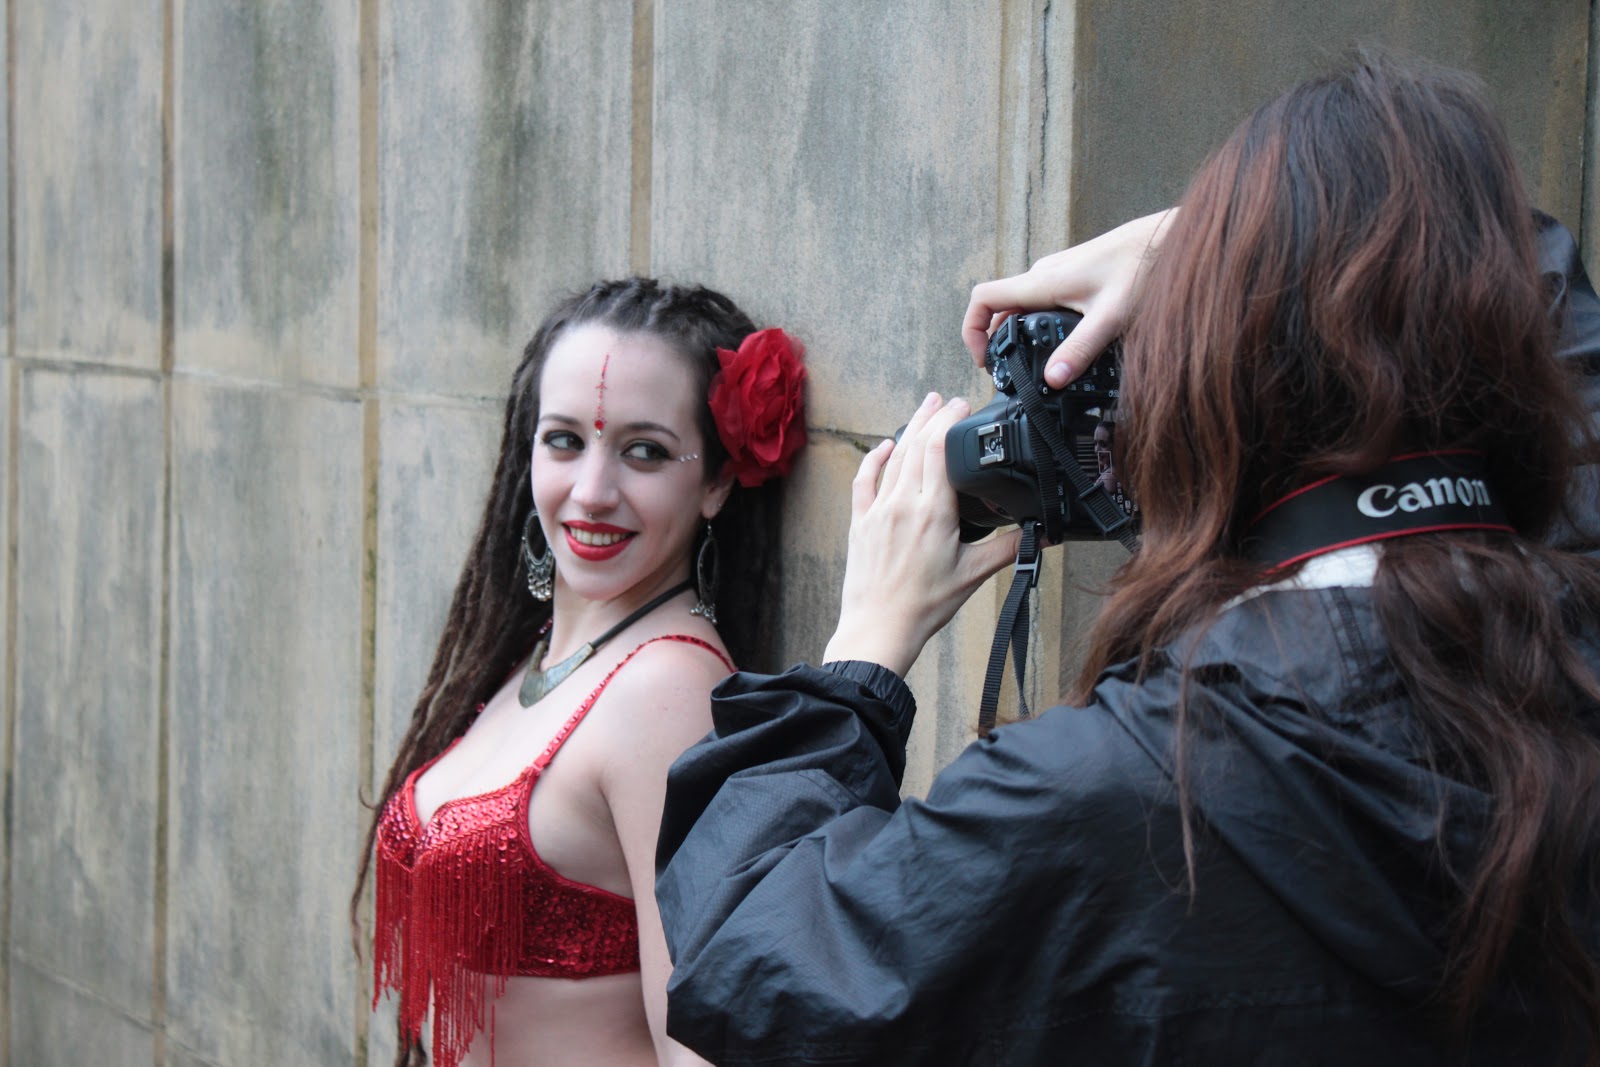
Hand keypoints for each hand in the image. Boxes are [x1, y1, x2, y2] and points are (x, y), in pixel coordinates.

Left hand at [823, 393, 1022, 677]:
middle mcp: (903, 503)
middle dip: (932, 416)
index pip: (940, 449)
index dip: (950, 421)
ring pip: (894, 457)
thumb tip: (1043, 534)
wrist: (879, 628)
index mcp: (933, 511)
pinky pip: (865, 480)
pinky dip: (875, 458)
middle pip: (917, 444)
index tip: (963, 405)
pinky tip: (885, 446)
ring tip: (923, 408)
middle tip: (946, 399)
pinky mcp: (861, 522)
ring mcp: (878, 510)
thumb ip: (1009, 548)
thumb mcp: (974, 575)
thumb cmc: (924, 605)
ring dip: (909, 429)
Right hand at [962, 209, 1174, 387]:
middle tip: (1009, 373)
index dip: (972, 331)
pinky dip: (1038, 324)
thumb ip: (1080, 350)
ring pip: (1022, 305)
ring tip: (1032, 365)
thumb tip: (1052, 380)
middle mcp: (1043, 275)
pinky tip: (1062, 343)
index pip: (983, 299)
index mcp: (1042, 282)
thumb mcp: (1111, 316)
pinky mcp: (1074, 276)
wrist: (1168, 237)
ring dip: (1018, 333)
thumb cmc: (1143, 266)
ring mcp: (1058, 274)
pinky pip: (1042, 300)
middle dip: (997, 341)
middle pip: (1000, 308)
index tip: (984, 361)